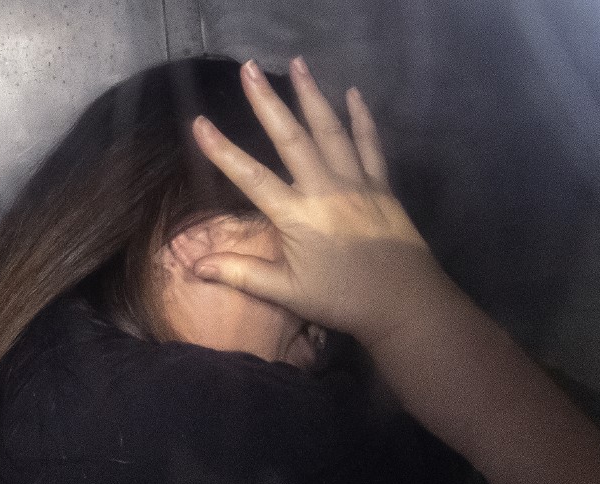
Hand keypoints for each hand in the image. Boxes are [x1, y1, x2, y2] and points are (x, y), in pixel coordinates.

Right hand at [190, 57, 450, 349]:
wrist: (405, 302)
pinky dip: (361, 117)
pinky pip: (369, 143)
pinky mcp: (381, 185)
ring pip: (330, 130)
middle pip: (291, 138)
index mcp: (298, 216)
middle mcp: (325, 189)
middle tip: (250, 67)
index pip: (252, 177)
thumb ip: (241, 274)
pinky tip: (353, 94)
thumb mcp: (287, 293)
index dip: (223, 150)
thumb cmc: (342, 299)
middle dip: (267, 101)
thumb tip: (194, 265)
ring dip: (312, 95)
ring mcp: (356, 182)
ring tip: (297, 64)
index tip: (200, 123)